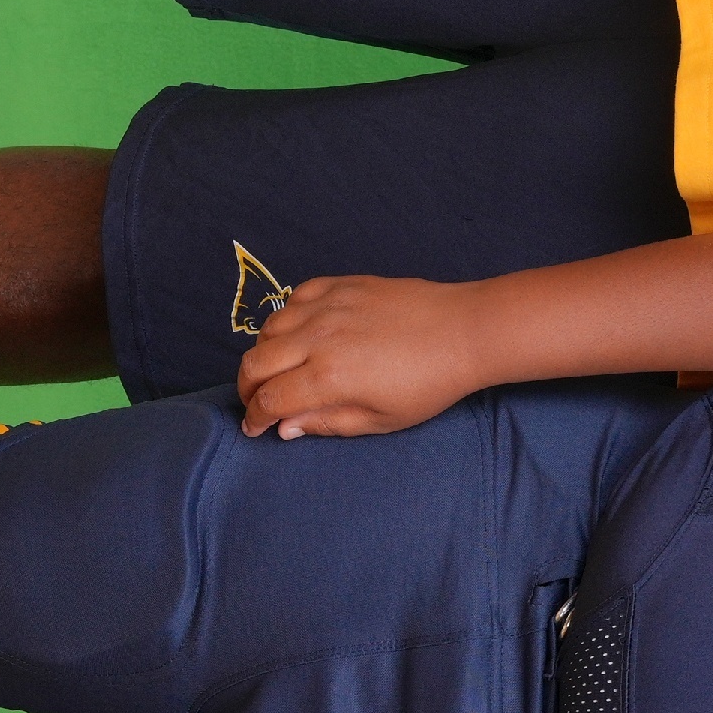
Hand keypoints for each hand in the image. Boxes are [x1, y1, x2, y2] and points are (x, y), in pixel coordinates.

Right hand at [237, 275, 488, 438]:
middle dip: (247, 388)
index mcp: (328, 377)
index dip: (255, 417)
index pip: (268, 399)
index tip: (255, 427)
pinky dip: (288, 317)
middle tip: (257, 401)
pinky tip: (300, 332)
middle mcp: (318, 338)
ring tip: (278, 369)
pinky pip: (295, 298)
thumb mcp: (381, 419)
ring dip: (265, 353)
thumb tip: (284, 427)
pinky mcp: (341, 284)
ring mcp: (328, 306)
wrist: (464, 331)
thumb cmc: (429, 384)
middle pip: (256, 363)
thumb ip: (327, 423)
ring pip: (270, 329)